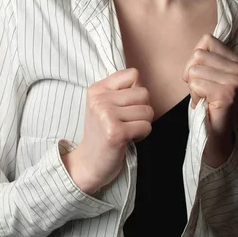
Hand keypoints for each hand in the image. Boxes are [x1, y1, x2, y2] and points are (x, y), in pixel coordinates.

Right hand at [73, 68, 153, 190]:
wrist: (89, 162)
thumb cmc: (102, 132)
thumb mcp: (105, 104)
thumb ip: (121, 90)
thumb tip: (142, 80)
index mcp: (97, 89)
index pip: (133, 74)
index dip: (136, 90)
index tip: (126, 105)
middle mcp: (100, 99)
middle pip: (144, 93)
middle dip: (142, 109)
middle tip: (127, 121)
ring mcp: (106, 115)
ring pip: (148, 111)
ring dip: (143, 123)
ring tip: (127, 129)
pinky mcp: (116, 132)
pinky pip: (146, 126)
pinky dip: (142, 134)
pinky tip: (128, 139)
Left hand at [182, 33, 237, 141]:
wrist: (217, 130)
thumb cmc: (209, 99)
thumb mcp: (210, 72)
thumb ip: (206, 56)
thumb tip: (197, 48)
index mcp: (237, 60)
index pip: (207, 39)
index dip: (196, 56)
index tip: (201, 72)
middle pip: (198, 55)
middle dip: (191, 72)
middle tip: (201, 88)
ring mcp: (235, 81)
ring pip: (194, 70)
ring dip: (193, 86)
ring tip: (204, 96)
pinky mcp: (226, 94)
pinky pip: (195, 85)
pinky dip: (194, 95)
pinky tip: (204, 102)